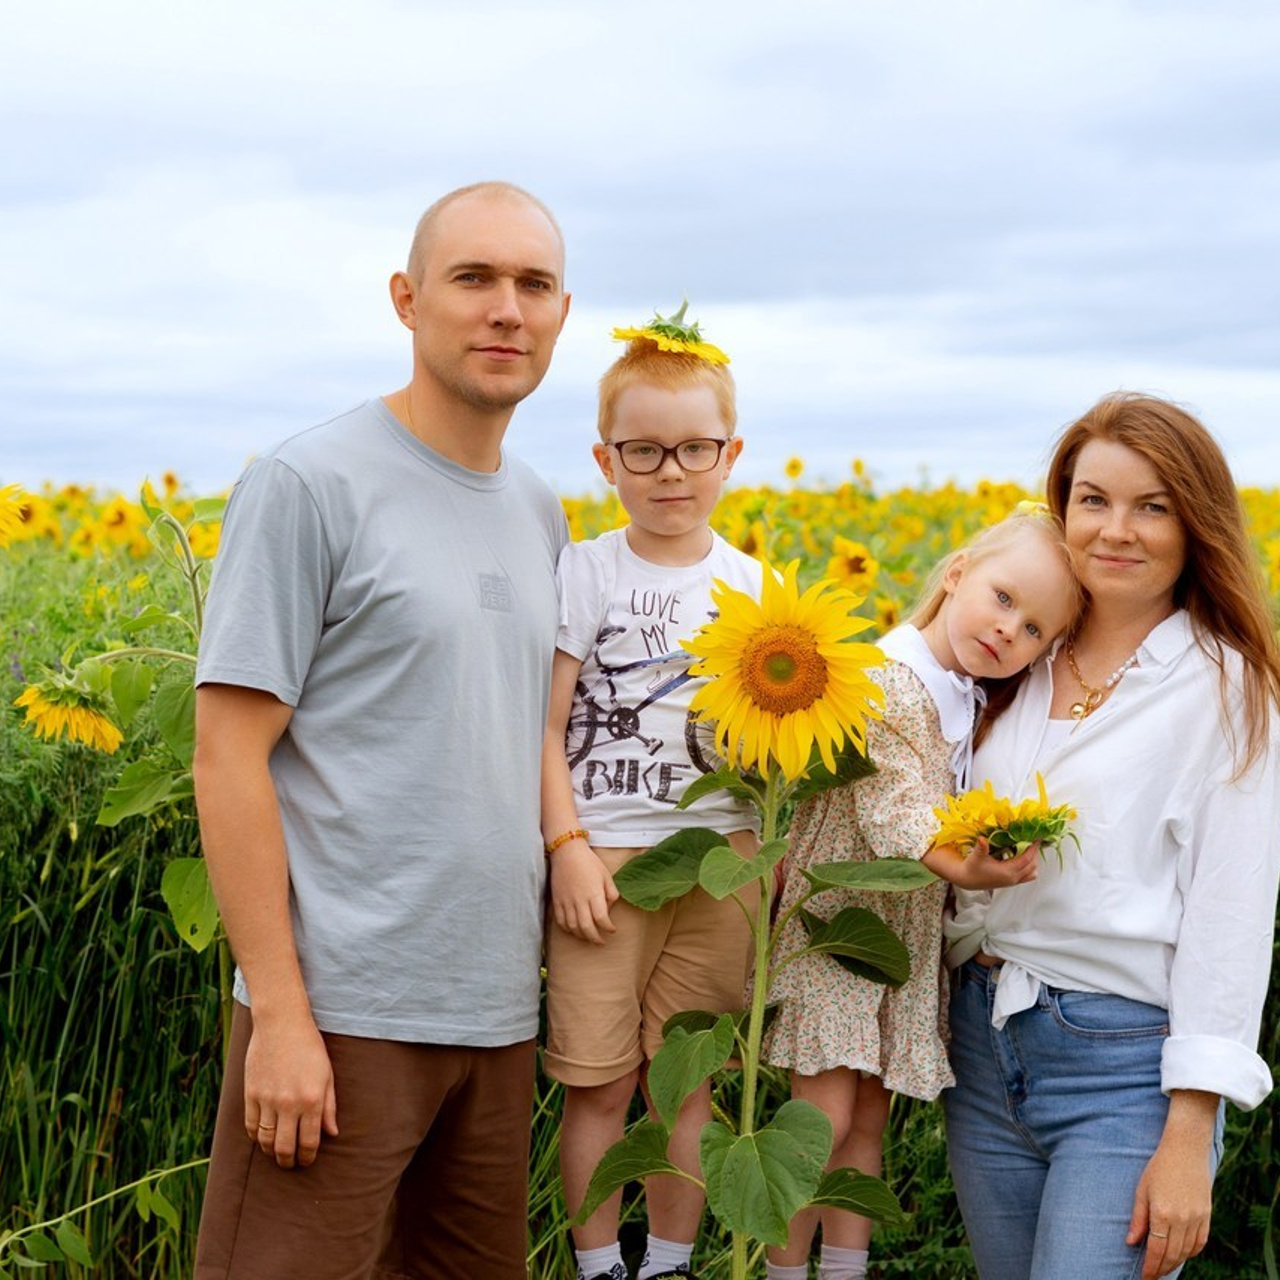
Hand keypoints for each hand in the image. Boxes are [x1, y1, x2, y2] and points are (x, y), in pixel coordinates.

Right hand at [243, 1011, 338, 1168]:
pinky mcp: (250, 1093)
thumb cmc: (309, 1048)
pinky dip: (256, 1137)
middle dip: (289, 1162)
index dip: (308, 1157)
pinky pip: (250, 1126)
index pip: (310, 1141)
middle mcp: (289, 1103)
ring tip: (277, 1153)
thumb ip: (329, 1106)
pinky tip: (262, 1137)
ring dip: (271, 1152)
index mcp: (311, 1099)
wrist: (281, 1023)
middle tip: (291, 1164)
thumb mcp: (327, 1074)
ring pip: (265, 1141)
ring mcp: (267, 1099)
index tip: (307, 1161)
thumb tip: (332, 1133)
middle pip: (285, 1148)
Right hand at [550, 841, 618, 944]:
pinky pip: (560, 921)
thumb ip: (611, 893)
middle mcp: (579, 900)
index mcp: (594, 893)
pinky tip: (574, 930)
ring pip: (573, 927)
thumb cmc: (589, 862)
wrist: (566, 852)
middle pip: (586, 928)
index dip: (608, 928)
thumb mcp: (606, 875)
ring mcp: (566, 901)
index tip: (612, 929)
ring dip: (582, 936)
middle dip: (595, 938)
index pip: (602, 919)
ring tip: (589, 937)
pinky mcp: (556, 901)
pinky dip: (567, 930)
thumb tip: (609, 910)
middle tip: (601, 942)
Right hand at [923, 838, 1039, 889]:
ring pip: (1032, 872)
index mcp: (1007, 872)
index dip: (1033, 848)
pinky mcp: (1011, 883)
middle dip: (1035, 853)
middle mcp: (1012, 878)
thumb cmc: (972, 868)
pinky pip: (1027, 876)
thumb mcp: (977, 856)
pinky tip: (1022, 857)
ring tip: (1029, 849)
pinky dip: (1029, 867)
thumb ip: (981, 847)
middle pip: (1032, 865)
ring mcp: (1012, 882)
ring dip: (1033, 861)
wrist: (967, 880)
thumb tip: (982, 838)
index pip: (1026, 859)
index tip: (1036, 838)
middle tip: (1033, 840)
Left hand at [1127, 1099, 1215, 1277]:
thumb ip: (1138, 1218)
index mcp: (1162, 1213)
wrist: (1186, 1150)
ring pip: (1186, 1252)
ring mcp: (1197, 1219)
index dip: (1151, 1267)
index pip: (1157, 1250)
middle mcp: (1182, 1220)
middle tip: (1152, 1276)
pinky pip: (1200, 1243)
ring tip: (1164, 1268)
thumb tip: (1131, 1242)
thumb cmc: (1158, 1167)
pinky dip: (1190, 1253)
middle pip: (1172, 1255)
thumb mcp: (1142, 1190)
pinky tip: (1181, 1255)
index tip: (1144, 1277)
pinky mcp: (1207, 1216)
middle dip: (1161, 1269)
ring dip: (1175, 1263)